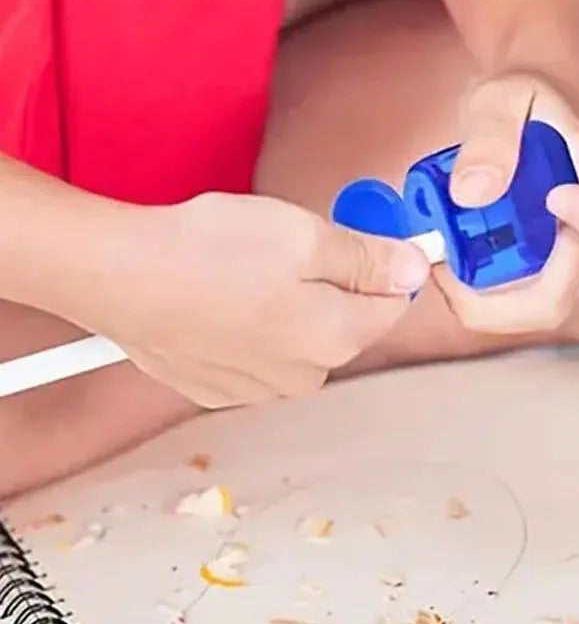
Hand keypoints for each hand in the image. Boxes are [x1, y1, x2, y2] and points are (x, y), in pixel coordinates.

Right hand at [94, 193, 429, 407]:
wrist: (119, 278)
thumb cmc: (205, 252)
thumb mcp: (305, 234)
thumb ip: (368, 257)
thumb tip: (413, 269)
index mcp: (338, 339)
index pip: (394, 304)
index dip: (382, 264)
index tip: (359, 234)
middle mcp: (306, 376)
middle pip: (344, 323)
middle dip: (327, 284)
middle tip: (281, 244)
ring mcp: (260, 389)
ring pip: (296, 339)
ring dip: (282, 306)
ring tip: (238, 270)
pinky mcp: (218, 388)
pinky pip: (252, 352)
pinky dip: (242, 325)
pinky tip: (214, 296)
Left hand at [436, 73, 578, 356]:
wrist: (531, 119)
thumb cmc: (522, 105)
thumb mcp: (498, 99)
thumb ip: (490, 137)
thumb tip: (472, 193)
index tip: (554, 196)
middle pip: (575, 284)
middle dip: (508, 280)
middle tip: (462, 244)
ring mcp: (576, 259)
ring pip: (541, 308)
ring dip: (482, 289)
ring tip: (448, 246)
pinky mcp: (550, 278)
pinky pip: (517, 310)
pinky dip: (474, 297)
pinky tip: (450, 265)